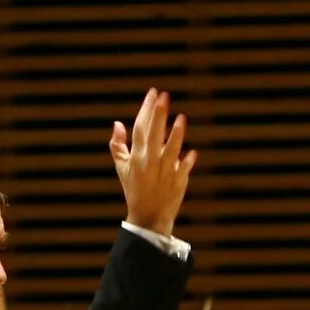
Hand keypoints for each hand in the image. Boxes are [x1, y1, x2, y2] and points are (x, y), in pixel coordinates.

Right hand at [109, 88, 195, 240]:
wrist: (148, 216)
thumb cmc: (134, 189)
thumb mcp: (122, 168)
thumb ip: (117, 145)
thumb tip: (116, 123)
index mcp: (136, 156)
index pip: (140, 128)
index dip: (145, 110)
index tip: (152, 93)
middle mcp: (149, 162)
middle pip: (154, 134)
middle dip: (158, 114)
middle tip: (164, 95)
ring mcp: (164, 172)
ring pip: (171, 150)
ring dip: (176, 135)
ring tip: (181, 118)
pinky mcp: (177, 181)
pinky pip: (183, 170)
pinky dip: (187, 162)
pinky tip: (192, 153)